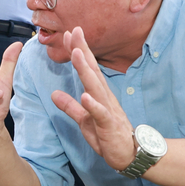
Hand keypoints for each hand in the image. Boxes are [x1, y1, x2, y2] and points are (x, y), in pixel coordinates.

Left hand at [48, 28, 136, 171]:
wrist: (130, 154)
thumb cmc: (109, 135)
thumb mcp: (84, 120)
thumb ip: (70, 106)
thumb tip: (54, 94)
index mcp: (98, 94)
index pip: (87, 68)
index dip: (78, 51)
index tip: (68, 33)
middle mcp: (104, 97)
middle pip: (92, 70)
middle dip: (82, 50)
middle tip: (74, 31)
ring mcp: (107, 110)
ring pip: (95, 87)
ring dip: (85, 70)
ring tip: (76, 54)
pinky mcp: (109, 125)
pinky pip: (100, 114)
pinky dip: (93, 105)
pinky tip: (85, 96)